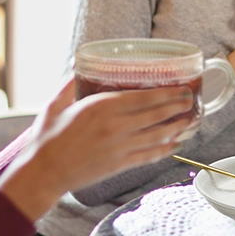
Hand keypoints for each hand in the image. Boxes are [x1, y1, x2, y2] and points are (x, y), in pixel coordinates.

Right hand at [0, 79, 193, 219]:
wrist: (43, 172)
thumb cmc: (47, 137)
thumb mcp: (56, 104)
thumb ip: (69, 84)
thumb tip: (76, 63)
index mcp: (100, 107)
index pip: (143, 97)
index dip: (166, 93)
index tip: (181, 87)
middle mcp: (115, 127)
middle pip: (156, 115)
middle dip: (178, 107)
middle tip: (191, 100)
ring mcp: (119, 147)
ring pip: (157, 135)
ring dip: (177, 127)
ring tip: (190, 120)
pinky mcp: (119, 165)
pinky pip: (149, 156)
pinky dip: (164, 150)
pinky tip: (175, 144)